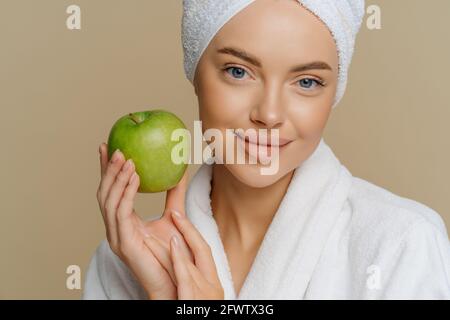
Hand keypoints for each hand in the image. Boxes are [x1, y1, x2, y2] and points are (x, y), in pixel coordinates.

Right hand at [96, 142, 192, 298]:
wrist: (176, 280)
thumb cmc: (174, 252)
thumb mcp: (174, 215)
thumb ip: (174, 194)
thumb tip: (180, 169)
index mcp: (124, 222)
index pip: (111, 191)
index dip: (107, 170)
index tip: (108, 147)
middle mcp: (116, 228)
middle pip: (104, 194)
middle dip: (108, 170)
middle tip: (115, 148)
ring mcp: (117, 236)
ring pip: (109, 202)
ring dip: (117, 178)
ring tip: (127, 159)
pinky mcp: (123, 242)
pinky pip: (121, 213)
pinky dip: (126, 193)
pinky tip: (135, 178)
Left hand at [169, 210, 224, 299]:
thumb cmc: (188, 316)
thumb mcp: (194, 299)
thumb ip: (189, 283)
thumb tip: (182, 265)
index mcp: (213, 286)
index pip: (204, 252)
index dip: (191, 233)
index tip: (177, 217)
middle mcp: (212, 289)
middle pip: (203, 250)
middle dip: (188, 229)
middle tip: (174, 213)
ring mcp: (205, 296)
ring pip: (189, 262)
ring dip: (175, 242)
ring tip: (164, 226)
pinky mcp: (193, 303)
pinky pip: (185, 277)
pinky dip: (178, 258)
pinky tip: (172, 242)